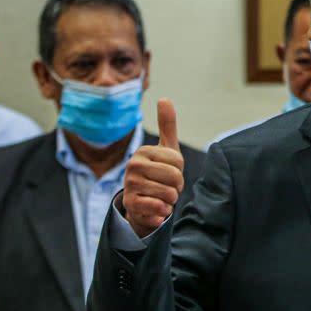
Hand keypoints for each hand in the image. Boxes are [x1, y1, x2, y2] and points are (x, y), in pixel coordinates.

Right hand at [123, 99, 184, 237]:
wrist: (144, 204)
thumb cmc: (158, 173)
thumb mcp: (166, 149)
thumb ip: (167, 125)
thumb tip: (164, 98)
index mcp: (143, 152)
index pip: (178, 162)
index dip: (180, 171)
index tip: (170, 173)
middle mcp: (133, 166)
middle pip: (174, 177)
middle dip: (177, 186)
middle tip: (167, 187)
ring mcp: (130, 185)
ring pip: (169, 194)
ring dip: (170, 200)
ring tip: (161, 197)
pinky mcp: (131, 205)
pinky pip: (159, 208)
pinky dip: (163, 211)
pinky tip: (156, 209)